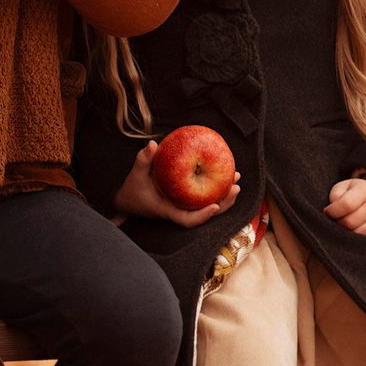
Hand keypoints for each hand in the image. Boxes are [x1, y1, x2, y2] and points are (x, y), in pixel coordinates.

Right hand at [113, 141, 239, 227]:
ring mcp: (184, 205)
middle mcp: (180, 210)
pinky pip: (205, 195)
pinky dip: (216, 186)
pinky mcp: (186, 199)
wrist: (129, 199)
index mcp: (168, 210)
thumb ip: (143, 160)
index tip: (214, 206)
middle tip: (235, 187)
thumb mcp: (135, 175)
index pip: (187, 220)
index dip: (203, 216)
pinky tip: (224, 173)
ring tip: (236, 179)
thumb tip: (152, 144)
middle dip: (224, 203)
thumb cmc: (133, 190)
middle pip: (206, 213)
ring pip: (209, 204)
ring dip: (224, 194)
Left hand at [325, 176, 365, 238]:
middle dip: (338, 223)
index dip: (331, 211)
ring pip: (356, 235)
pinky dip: (356, 238)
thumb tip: (331, 215)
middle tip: (336, 220)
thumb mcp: (344, 188)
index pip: (346, 205)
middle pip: (349, 223)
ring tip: (345, 225)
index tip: (327, 212)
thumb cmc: (357, 193)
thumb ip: (335, 197)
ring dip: (346, 232)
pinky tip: (356, 229)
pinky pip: (365, 241)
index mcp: (364, 191)